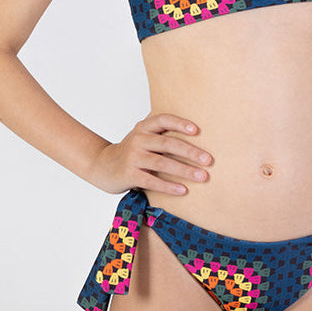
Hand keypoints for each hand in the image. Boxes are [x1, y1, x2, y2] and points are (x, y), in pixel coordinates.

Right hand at [87, 113, 212, 194]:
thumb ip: (162, 132)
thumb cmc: (132, 152)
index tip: (197, 131)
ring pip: (162, 163)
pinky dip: (168, 186)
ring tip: (202, 177)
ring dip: (184, 170)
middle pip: (167, 143)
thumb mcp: (143, 137)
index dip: (180, 123)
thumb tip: (197, 129)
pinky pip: (152, 181)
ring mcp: (132, 157)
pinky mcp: (129, 174)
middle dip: (190, 152)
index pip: (163, 120)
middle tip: (209, 160)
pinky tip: (183, 190)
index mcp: (144, 127)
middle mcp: (138, 139)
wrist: (102, 166)